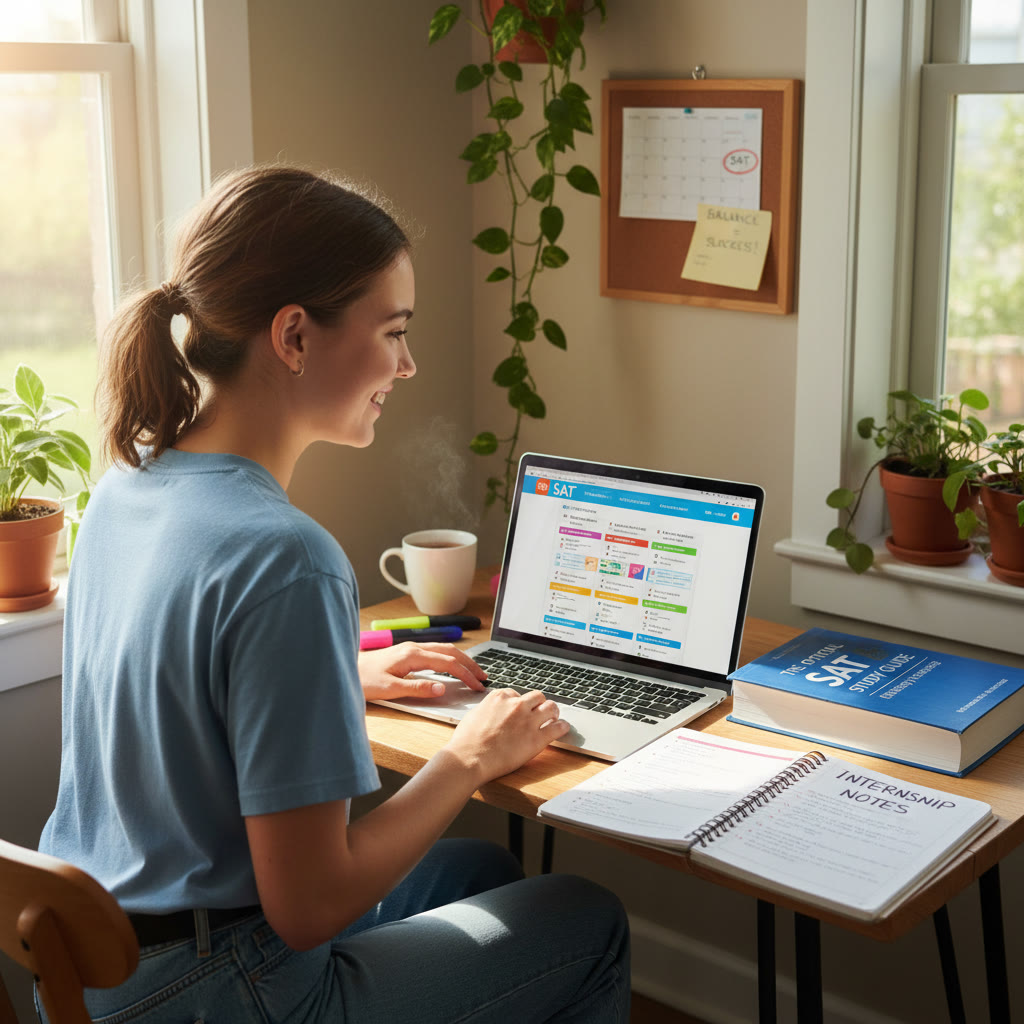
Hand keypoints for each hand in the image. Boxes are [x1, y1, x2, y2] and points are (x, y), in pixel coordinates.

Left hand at [358, 642, 487, 701]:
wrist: (344, 669)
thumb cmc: (363, 680)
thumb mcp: (389, 690)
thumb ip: (416, 689)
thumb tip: (442, 689)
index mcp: (412, 655)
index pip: (448, 663)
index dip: (465, 674)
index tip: (478, 685)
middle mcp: (413, 648)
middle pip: (450, 651)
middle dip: (470, 663)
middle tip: (484, 677)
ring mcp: (410, 648)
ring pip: (444, 649)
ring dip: (461, 659)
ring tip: (474, 671)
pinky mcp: (407, 652)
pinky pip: (435, 652)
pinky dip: (450, 658)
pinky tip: (452, 665)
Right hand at [446, 687, 569, 783]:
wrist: (469, 758)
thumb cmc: (466, 741)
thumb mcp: (474, 715)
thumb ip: (487, 709)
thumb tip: (491, 710)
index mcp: (500, 697)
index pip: (517, 694)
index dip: (520, 703)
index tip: (521, 710)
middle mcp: (516, 705)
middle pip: (537, 697)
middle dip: (539, 704)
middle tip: (540, 712)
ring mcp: (528, 721)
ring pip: (551, 707)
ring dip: (553, 712)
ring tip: (553, 718)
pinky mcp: (537, 738)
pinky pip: (558, 728)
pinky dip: (562, 727)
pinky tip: (563, 728)